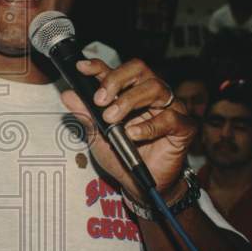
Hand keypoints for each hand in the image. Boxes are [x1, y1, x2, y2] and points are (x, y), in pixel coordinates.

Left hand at [59, 58, 194, 201]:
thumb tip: (68, 95)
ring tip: (112, 119)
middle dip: (116, 80)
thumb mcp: (97, 136)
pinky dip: (149, 126)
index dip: (98, 66)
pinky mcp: (183, 127)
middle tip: (99, 100)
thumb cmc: (121, 156)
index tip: (82, 68)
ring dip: (130, 101)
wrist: (140, 184)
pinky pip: (170, 118)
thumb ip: (85, 115)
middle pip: (139, 69)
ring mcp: (170, 108)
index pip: (115, 70)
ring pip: (155, 87)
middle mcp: (150, 94)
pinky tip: (133, 134)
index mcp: (129, 92)